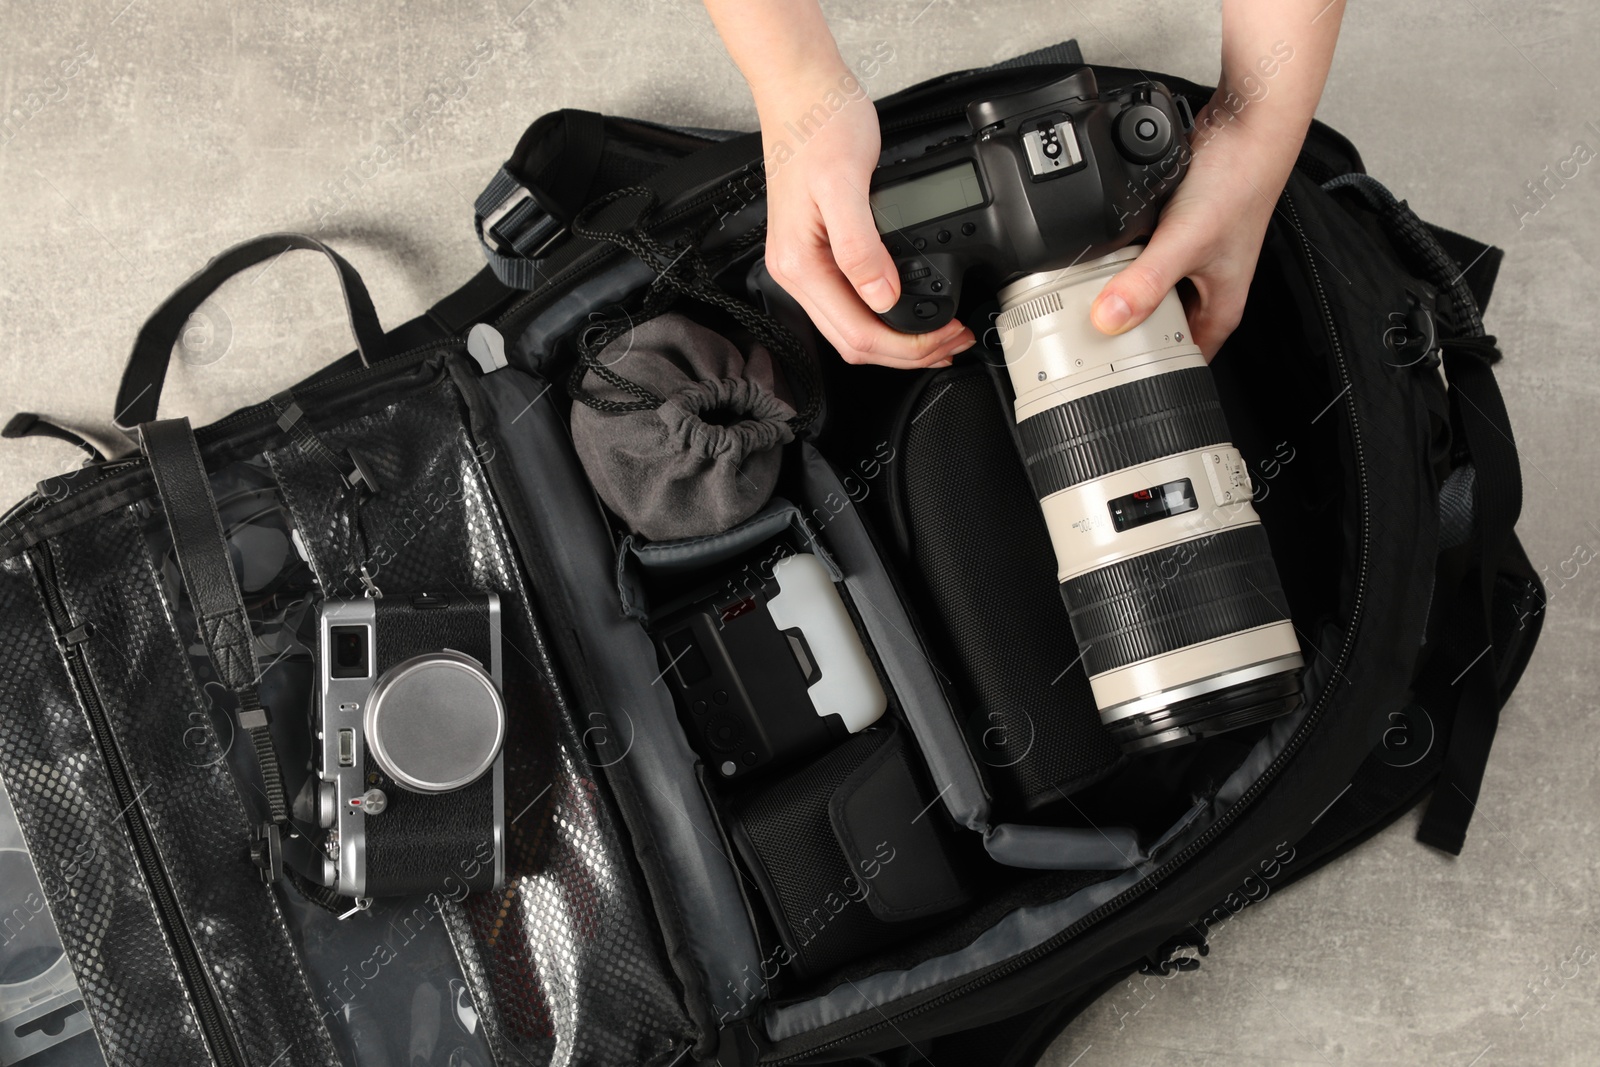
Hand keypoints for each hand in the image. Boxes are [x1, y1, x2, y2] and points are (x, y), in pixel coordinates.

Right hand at [756, 67, 975, 367]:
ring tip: (937, 334)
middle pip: (853, 342)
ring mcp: (807, 264)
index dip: (906, 346)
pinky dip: (884, 314)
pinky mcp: (820, 251)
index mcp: (799, 264)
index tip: (943, 338)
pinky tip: (906, 308)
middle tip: (951, 342)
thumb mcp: (845, 183)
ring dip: (896, 340)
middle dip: (906, 352)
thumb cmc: (818, 125)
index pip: (856, 333)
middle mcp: (796, 271)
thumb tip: (882, 297)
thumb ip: (861, 246)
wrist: (803, 89)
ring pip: (852, 328)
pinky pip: (851, 302)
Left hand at [1089, 89, 1287, 360]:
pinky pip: (1148, 260)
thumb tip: (1108, 320)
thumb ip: (1146, 282)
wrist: (1248, 125)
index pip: (1187, 360)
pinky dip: (1129, 260)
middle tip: (1088, 343)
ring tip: (1090, 301)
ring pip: (1154, 293)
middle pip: (1164, 329)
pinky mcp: (1180, 232)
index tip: (1115, 382)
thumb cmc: (1238, 182)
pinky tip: (1109, 256)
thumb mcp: (1184, 241)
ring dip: (1127, 295)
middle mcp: (1210, 287)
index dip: (1155, 374)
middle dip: (1130, 336)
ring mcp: (1195, 260)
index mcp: (1221, 306)